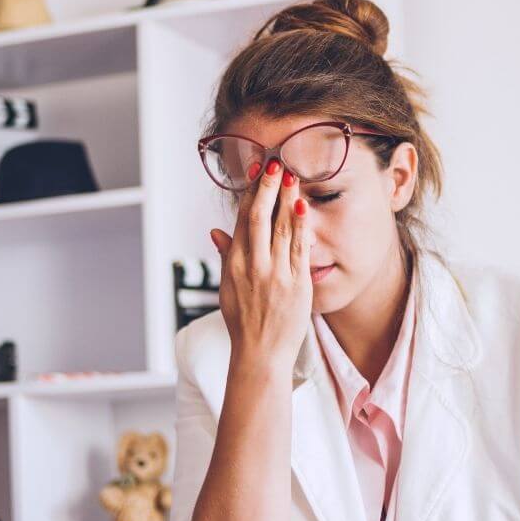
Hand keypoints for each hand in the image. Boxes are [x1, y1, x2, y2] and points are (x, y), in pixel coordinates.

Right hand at [210, 159, 312, 366]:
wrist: (260, 354)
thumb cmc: (244, 323)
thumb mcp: (227, 288)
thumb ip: (226, 256)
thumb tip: (216, 231)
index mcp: (234, 265)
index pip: (241, 221)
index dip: (249, 194)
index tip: (258, 173)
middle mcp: (252, 266)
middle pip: (259, 218)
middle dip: (267, 189)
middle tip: (276, 165)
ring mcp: (274, 274)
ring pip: (280, 228)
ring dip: (286, 199)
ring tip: (292, 176)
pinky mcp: (295, 284)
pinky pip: (299, 248)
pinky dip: (301, 225)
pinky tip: (303, 205)